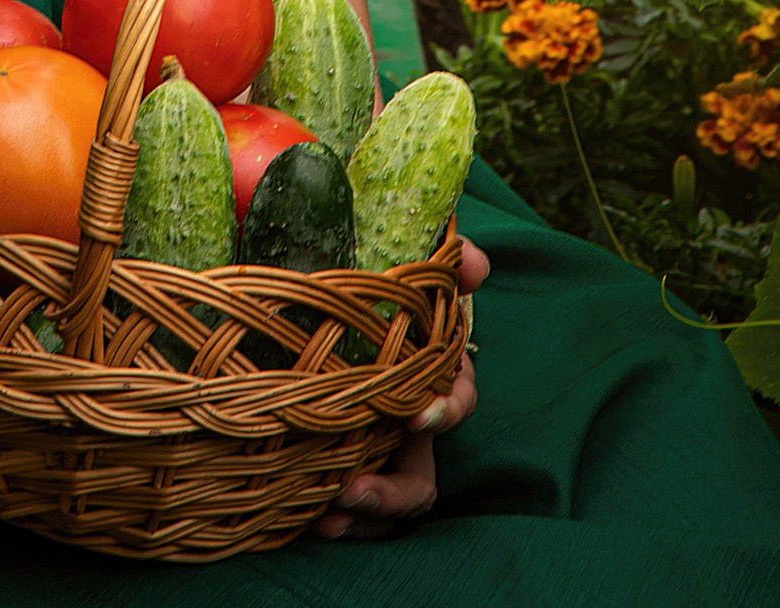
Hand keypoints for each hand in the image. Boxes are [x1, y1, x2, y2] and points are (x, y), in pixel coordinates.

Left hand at [313, 237, 488, 537]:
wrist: (303, 288)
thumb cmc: (361, 278)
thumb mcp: (396, 262)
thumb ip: (438, 260)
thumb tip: (476, 263)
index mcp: (425, 374)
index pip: (456, 399)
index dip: (446, 410)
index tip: (416, 415)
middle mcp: (403, 420)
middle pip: (418, 475)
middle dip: (393, 492)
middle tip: (354, 490)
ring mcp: (372, 447)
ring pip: (381, 499)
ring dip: (361, 515)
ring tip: (326, 518)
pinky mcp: (337, 461)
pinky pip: (348, 507)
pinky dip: (336, 518)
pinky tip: (309, 518)